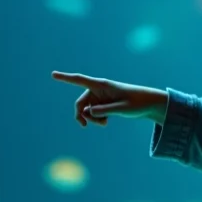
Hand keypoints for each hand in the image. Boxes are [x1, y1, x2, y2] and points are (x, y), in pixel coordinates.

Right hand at [51, 71, 168, 126]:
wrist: (149, 104)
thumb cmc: (138, 103)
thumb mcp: (122, 108)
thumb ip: (106, 110)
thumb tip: (89, 112)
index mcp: (102, 85)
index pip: (80, 80)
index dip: (66, 78)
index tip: (53, 74)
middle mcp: (99, 90)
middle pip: (81, 102)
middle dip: (81, 114)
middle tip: (84, 126)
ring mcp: (101, 97)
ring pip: (87, 110)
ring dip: (91, 118)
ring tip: (104, 124)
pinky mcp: (104, 104)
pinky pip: (93, 113)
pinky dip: (96, 119)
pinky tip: (105, 123)